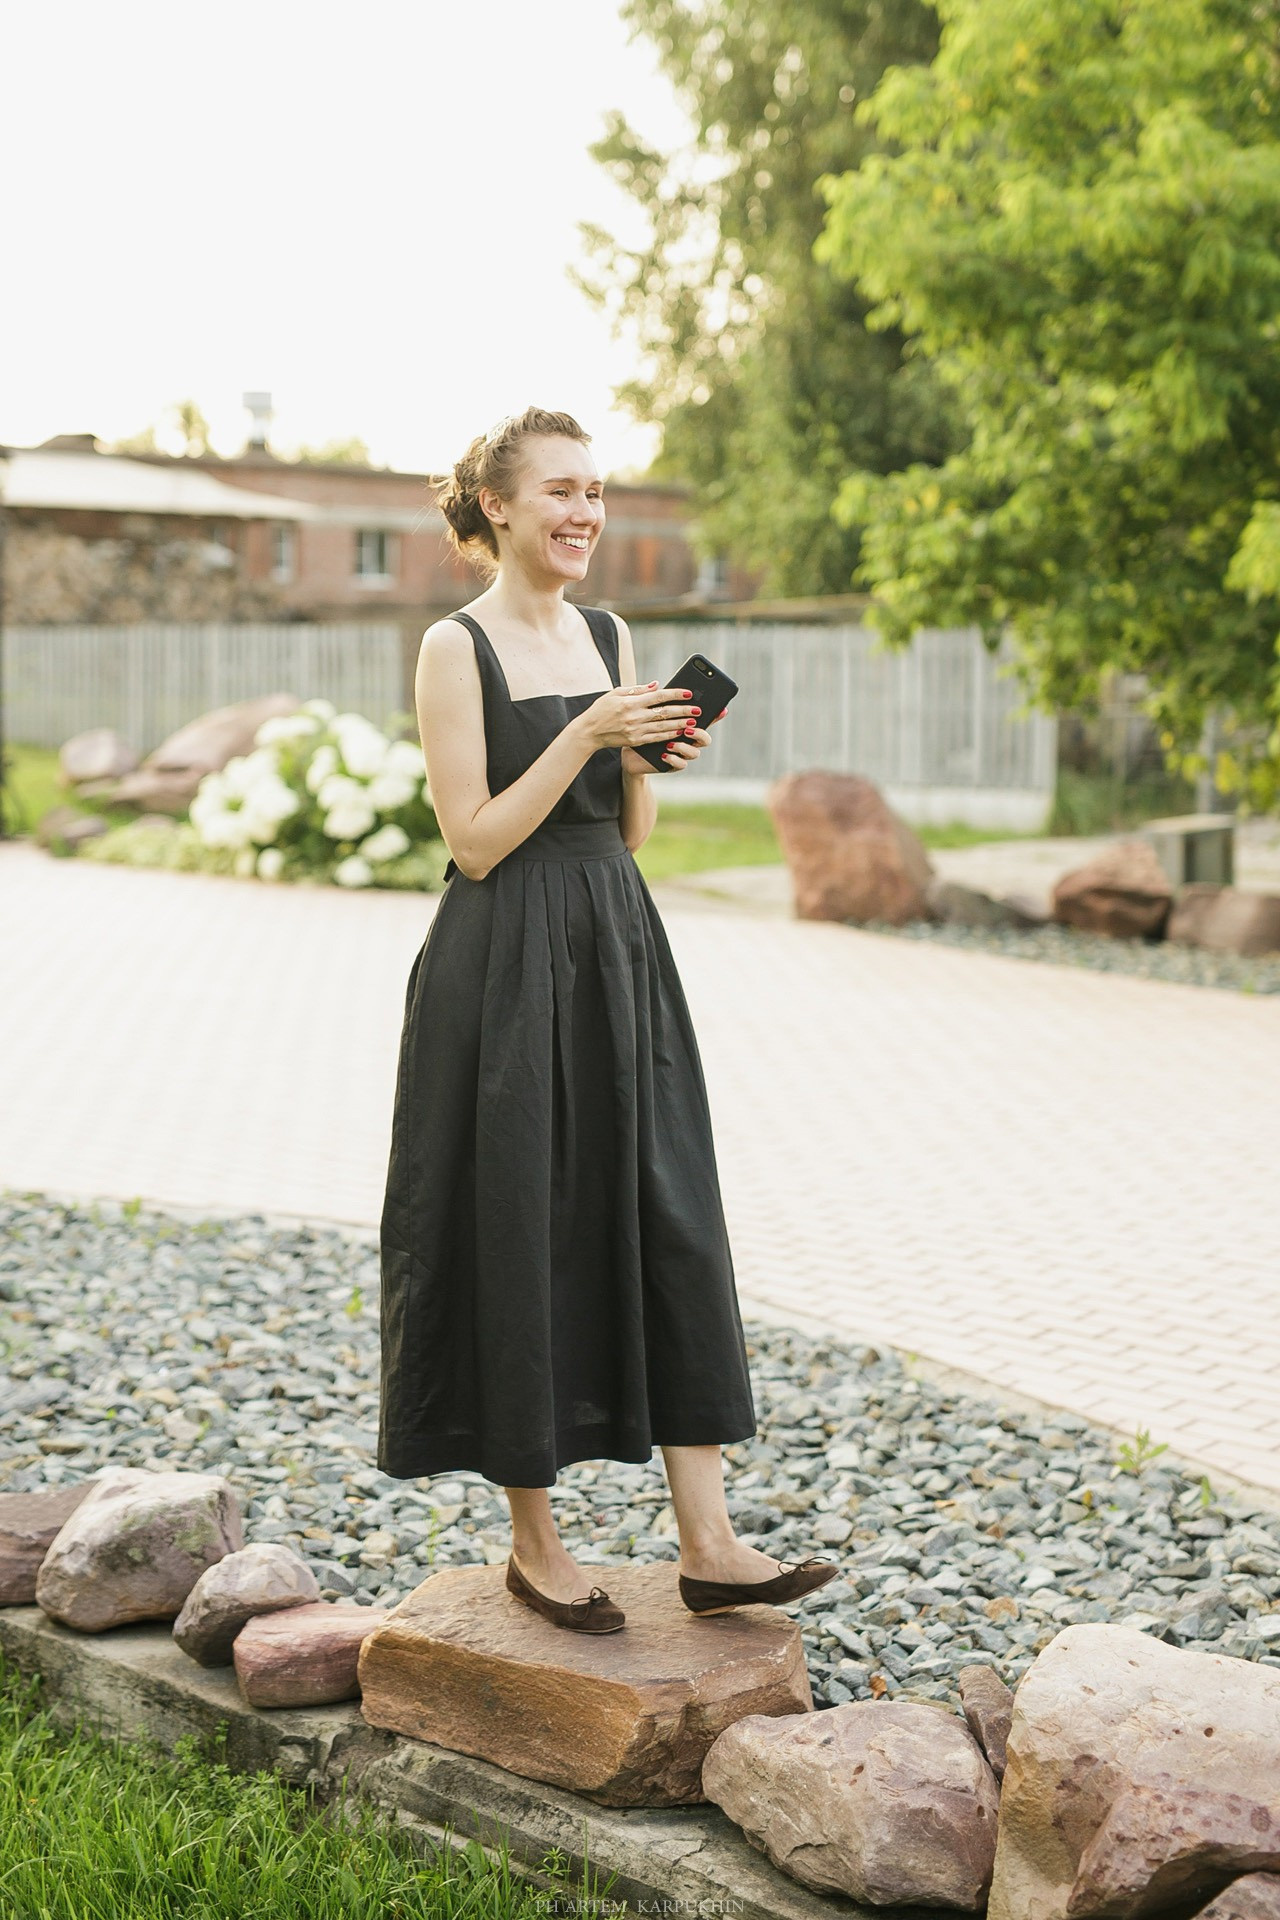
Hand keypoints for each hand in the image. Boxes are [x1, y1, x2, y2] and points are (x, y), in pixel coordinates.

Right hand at [577, 681, 701, 754]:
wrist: (589, 732)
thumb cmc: (602, 709)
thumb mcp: (616, 693)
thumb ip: (637, 689)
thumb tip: (656, 685)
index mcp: (631, 702)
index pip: (658, 696)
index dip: (675, 694)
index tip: (688, 693)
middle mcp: (635, 716)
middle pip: (664, 712)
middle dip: (683, 710)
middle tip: (698, 709)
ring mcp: (636, 730)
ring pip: (663, 727)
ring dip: (680, 724)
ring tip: (693, 721)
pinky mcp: (635, 741)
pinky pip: (656, 738)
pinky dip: (669, 735)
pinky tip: (679, 732)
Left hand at [616, 697, 728, 776]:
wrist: (629, 752)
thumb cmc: (639, 728)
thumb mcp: (645, 713)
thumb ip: (653, 701)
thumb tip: (656, 684)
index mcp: (684, 725)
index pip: (704, 719)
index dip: (716, 715)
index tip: (722, 709)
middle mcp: (687, 740)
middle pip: (705, 738)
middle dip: (699, 733)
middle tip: (689, 727)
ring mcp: (681, 753)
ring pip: (695, 753)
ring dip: (685, 747)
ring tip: (671, 742)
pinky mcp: (672, 764)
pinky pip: (680, 765)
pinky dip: (674, 759)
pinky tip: (664, 754)